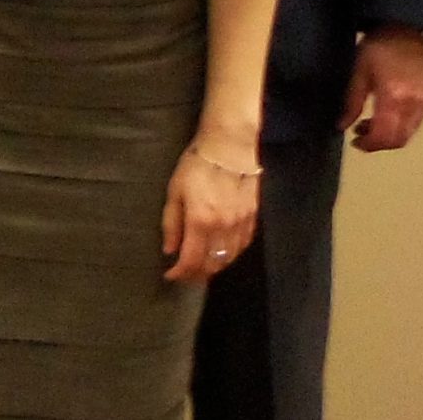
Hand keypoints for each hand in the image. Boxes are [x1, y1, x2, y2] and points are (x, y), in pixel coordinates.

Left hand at [160, 144, 258, 282]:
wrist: (229, 147)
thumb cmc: (197, 165)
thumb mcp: (175, 191)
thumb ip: (171, 223)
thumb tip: (170, 250)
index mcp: (201, 221)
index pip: (191, 260)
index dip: (180, 273)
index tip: (171, 276)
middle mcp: (223, 228)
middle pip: (211, 264)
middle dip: (196, 274)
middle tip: (184, 273)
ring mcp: (240, 224)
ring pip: (228, 259)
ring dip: (213, 268)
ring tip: (200, 267)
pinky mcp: (252, 219)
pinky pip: (242, 246)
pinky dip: (230, 256)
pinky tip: (221, 254)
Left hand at [339, 29, 422, 151]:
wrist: (409, 27)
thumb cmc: (380, 45)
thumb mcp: (359, 70)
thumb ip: (352, 101)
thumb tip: (342, 125)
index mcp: (393, 95)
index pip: (384, 134)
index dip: (368, 144)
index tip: (354, 142)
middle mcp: (413, 103)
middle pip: (398, 140)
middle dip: (378, 144)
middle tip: (360, 137)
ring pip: (408, 134)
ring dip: (389, 137)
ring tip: (369, 124)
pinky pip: (416, 123)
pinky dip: (400, 127)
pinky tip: (386, 116)